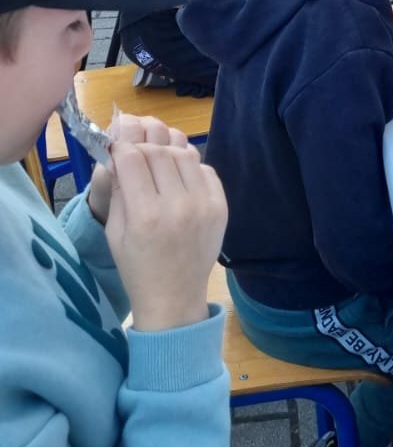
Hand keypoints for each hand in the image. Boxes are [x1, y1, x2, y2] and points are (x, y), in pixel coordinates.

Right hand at [105, 137, 226, 331]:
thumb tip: (119, 155)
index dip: (120, 149)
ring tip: (158, 168)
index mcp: (146, 215)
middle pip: (159, 152)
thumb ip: (119, 191)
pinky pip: (205, 170)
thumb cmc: (137, 267)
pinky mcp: (221, 206)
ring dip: (167, 155)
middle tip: (135, 158)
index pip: (132, 159)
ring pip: (184, 154)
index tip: (116, 151)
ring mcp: (204, 204)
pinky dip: (190, 168)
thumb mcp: (115, 232)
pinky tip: (179, 181)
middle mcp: (178, 205)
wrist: (175, 297)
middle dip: (142, 149)